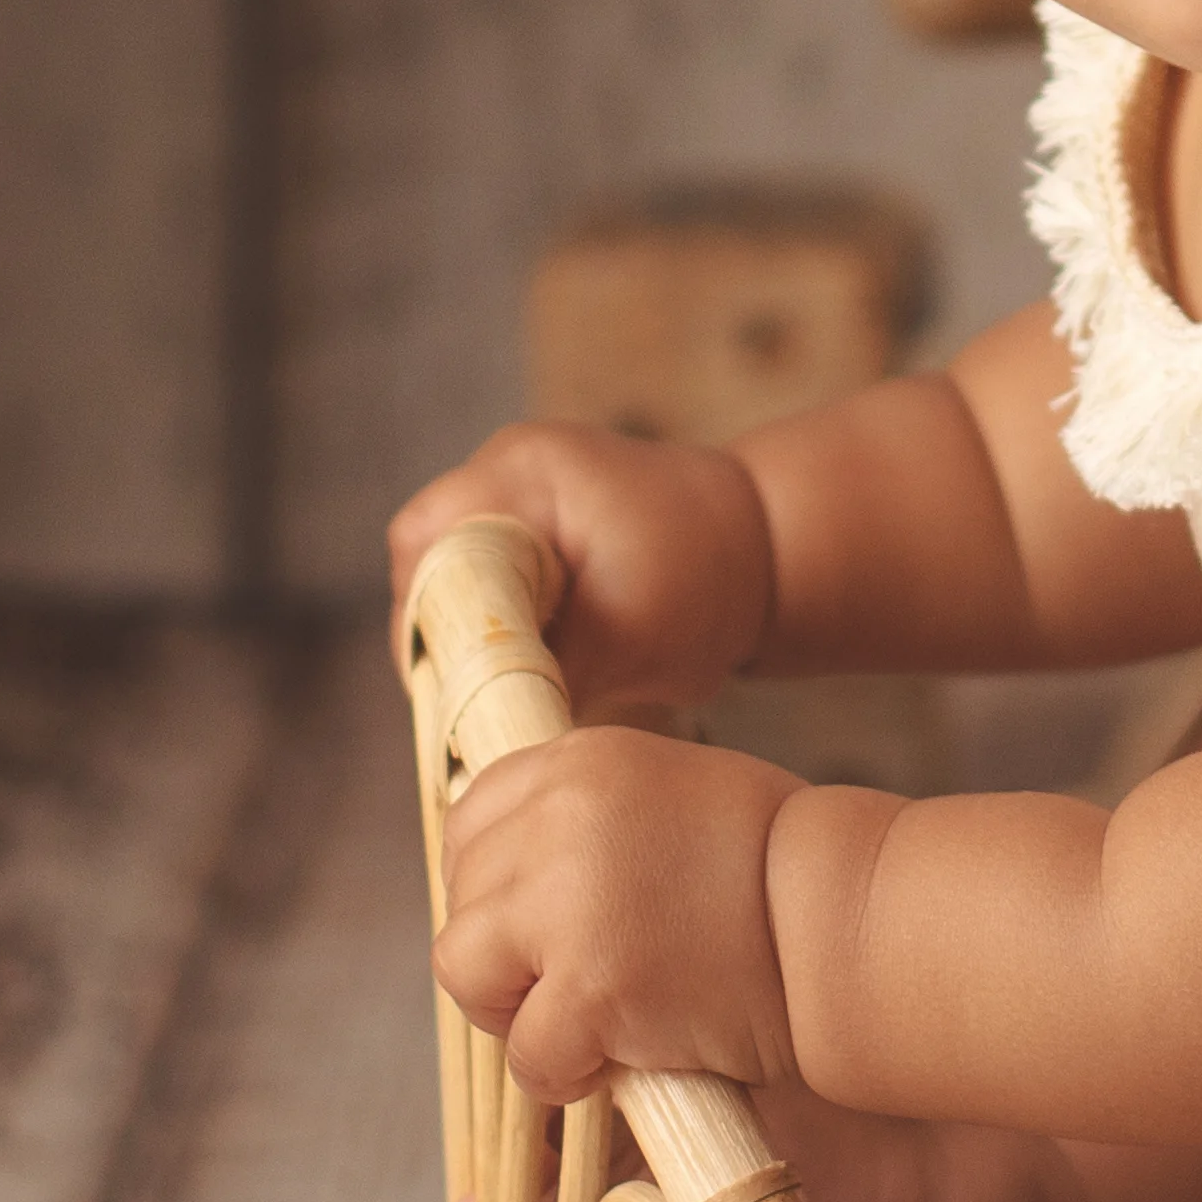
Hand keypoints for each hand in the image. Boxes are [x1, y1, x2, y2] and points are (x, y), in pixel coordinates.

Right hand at [387, 421, 773, 719]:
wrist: (776, 547)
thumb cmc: (713, 582)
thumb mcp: (629, 639)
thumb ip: (544, 673)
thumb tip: (483, 731)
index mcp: (524, 474)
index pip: (425, 547)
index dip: (425, 625)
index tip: (451, 692)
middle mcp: (508, 470)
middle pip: (426, 561)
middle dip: (441, 635)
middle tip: (466, 704)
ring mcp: (522, 491)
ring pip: (452, 575)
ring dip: (470, 634)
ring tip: (498, 692)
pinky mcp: (540, 524)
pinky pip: (488, 576)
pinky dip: (498, 624)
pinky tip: (525, 668)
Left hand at [432, 723, 805, 1103]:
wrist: (852, 924)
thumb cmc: (784, 875)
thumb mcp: (675, 797)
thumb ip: (590, 821)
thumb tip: (515, 879)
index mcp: (581, 759)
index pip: (468, 822)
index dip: (494, 890)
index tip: (542, 927)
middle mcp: (561, 814)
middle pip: (461, 901)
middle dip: (508, 956)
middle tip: (581, 982)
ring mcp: (568, 899)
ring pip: (465, 971)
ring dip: (518, 1011)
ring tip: (591, 1021)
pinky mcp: (590, 984)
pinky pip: (525, 1051)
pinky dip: (562, 1073)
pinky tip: (619, 1060)